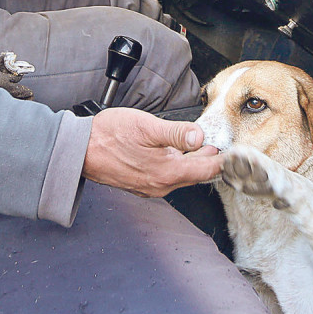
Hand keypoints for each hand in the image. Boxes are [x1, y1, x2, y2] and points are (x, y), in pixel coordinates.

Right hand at [82, 107, 222, 196]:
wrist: (79, 150)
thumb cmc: (108, 136)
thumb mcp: (147, 127)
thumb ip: (176, 132)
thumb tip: (200, 136)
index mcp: (167, 172)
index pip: (207, 170)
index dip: (222, 159)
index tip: (233, 150)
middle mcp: (161, 185)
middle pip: (196, 174)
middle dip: (209, 160)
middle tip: (220, 145)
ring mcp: (150, 187)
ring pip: (181, 175)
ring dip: (192, 161)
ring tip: (200, 145)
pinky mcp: (140, 183)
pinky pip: (166, 176)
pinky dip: (175, 164)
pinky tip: (173, 151)